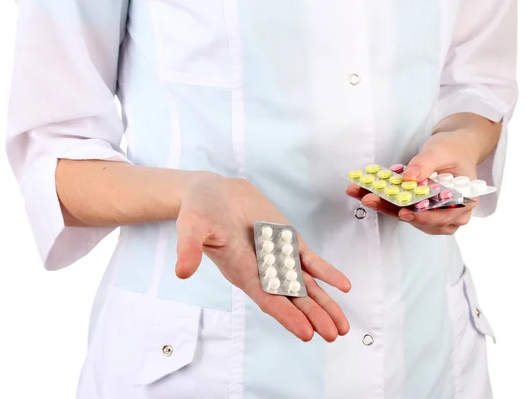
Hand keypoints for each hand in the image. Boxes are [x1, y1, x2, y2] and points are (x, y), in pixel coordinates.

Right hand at [175, 173, 351, 341]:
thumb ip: (189, 248)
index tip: (306, 333)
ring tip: (341, 326)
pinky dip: (327, 273)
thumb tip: (182, 270)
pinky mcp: (287, 240)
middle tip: (334, 334)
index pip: (267, 298)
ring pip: (306, 285)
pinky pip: (311, 260)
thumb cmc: (199, 211)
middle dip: (313, 316)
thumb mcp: (191, 227)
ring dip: (324, 304)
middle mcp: (262, 270)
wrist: (213, 191)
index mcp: (241, 271)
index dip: (286, 315)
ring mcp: (277, 256)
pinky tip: (343, 286)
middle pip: (292, 298)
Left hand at [347, 130, 480, 234]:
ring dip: (385, 207)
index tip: (403, 213)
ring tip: (364, 195)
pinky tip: (368, 193)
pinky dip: (385, 203)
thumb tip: (408, 177)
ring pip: (409, 217)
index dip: (423, 217)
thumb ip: (425, 164)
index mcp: (465, 200)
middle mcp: (453, 213)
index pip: (444, 215)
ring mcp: (436, 215)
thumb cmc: (452, 149)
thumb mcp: (439, 151)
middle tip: (369, 199)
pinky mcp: (421, 212)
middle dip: (392, 209)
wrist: (453, 149)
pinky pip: (402, 210)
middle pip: (421, 219)